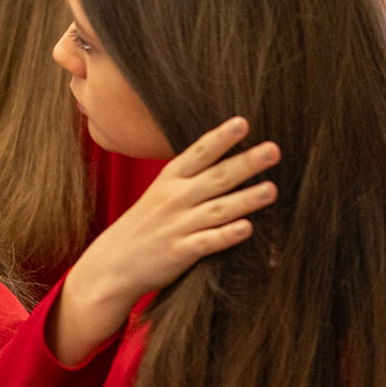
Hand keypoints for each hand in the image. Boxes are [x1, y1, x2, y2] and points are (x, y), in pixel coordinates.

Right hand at [52, 117, 279, 363]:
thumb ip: (191, 176)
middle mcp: (174, 199)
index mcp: (169, 180)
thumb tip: (229, 157)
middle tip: (273, 150)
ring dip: (245, 199)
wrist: (112, 264)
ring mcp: (177, 226)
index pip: (198, 154)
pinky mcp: (179, 253)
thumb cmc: (143, 226)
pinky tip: (247, 228)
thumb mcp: (160, 192)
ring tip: (271, 189)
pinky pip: (206, 242)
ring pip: (217, 209)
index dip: (220, 138)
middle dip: (245, 163)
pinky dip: (226, 235)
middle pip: (216, 178)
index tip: (242, 123)